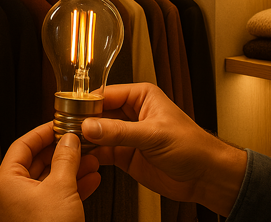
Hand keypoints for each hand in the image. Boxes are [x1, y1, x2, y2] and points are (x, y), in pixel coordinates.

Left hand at [0, 122, 100, 221]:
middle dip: (61, 151)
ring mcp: (25, 209)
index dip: (43, 132)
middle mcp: (11, 195)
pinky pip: (55, 196)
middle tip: (77, 140)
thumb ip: (66, 158)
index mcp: (6, 183)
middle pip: (36, 161)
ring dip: (71, 168)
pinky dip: (72, 186)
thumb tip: (69, 140)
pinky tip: (90, 179)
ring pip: (48, 179)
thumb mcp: (61, 187)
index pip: (22, 145)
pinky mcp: (40, 220)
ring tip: (90, 158)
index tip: (58, 123)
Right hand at [82, 83, 246, 216]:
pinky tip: (83, 155)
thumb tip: (91, 126)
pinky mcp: (125, 154)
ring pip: (97, 132)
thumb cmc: (193, 146)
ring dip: (85, 138)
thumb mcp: (153, 135)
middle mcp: (132, 113)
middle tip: (64, 127)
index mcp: (141, 96)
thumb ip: (119, 131)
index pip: (106, 94)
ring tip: (68, 142)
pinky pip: (102, 150)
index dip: (86, 103)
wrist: (206, 177)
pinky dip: (91, 153)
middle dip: (82, 121)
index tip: (69, 110)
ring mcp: (127, 134)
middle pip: (98, 113)